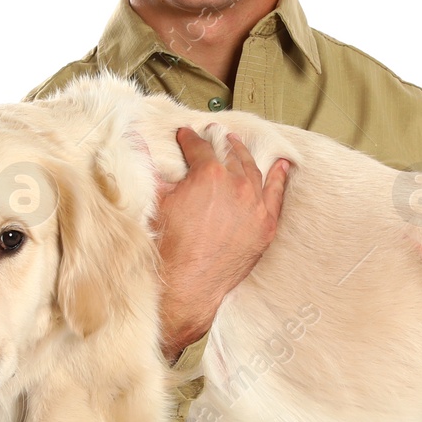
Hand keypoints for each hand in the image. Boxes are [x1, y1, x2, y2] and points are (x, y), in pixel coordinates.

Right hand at [153, 126, 292, 361]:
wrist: (186, 285)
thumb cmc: (167, 248)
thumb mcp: (155, 202)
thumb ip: (152, 168)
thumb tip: (138, 143)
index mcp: (208, 175)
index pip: (199, 148)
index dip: (189, 140)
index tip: (185, 136)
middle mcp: (236, 186)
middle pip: (229, 156)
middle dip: (220, 143)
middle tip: (215, 136)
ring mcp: (254, 206)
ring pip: (253, 171)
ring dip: (245, 156)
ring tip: (239, 147)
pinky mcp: (264, 226)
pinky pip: (276, 195)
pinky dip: (279, 179)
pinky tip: (282, 167)